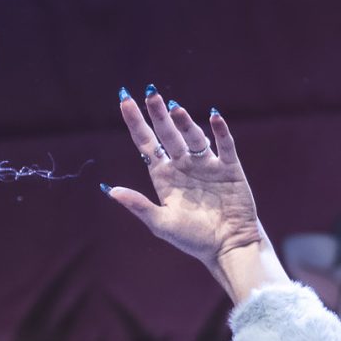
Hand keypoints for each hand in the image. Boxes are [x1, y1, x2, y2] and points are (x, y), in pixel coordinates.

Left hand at [105, 88, 281, 296]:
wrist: (228, 247)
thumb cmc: (194, 239)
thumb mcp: (161, 224)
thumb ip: (138, 205)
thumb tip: (110, 190)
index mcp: (164, 177)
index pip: (146, 144)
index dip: (136, 122)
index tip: (125, 100)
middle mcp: (183, 166)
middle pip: (168, 134)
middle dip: (158, 114)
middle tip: (151, 92)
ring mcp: (207, 165)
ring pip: (193, 136)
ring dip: (185, 122)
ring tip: (175, 109)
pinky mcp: (230, 168)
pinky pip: (224, 145)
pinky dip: (220, 131)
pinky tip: (214, 116)